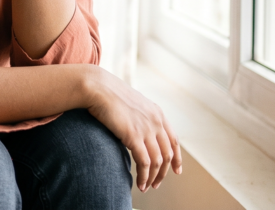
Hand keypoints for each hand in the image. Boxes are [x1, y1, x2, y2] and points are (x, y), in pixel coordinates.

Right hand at [84, 66, 181, 191]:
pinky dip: (144, 176)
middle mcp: (156, 121)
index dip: (177, 158)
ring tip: (146, 187)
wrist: (97, 87)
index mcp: (157, 113)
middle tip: (156, 183)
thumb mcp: (131, 103)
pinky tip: (140, 184)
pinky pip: (145, 162)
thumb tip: (135, 129)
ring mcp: (147, 129)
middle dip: (163, 172)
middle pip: (168, 154)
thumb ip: (138, 116)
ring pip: (158, 161)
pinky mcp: (134, 136)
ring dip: (153, 177)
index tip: (176, 170)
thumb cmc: (107, 93)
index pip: (173, 140)